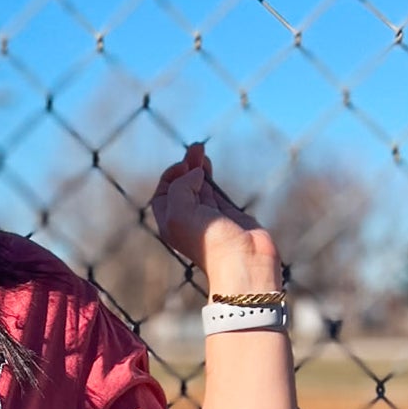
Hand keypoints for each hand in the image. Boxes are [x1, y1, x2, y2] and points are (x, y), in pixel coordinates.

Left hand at [149, 142, 281, 287]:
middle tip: (196, 147)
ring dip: (198, 167)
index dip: (171, 175)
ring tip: (200, 149)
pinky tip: (208, 167)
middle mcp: (187, 220)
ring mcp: (209, 217)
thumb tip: (195, 173)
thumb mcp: (180, 211)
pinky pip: (215, 192)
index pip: (164, 193)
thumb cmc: (209, 241)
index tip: (184, 167)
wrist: (243, 261)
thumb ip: (181, 186)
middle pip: (181, 186)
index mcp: (170, 223)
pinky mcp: (228, 215)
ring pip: (199, 187)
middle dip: (186, 166)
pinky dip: (210, 178)